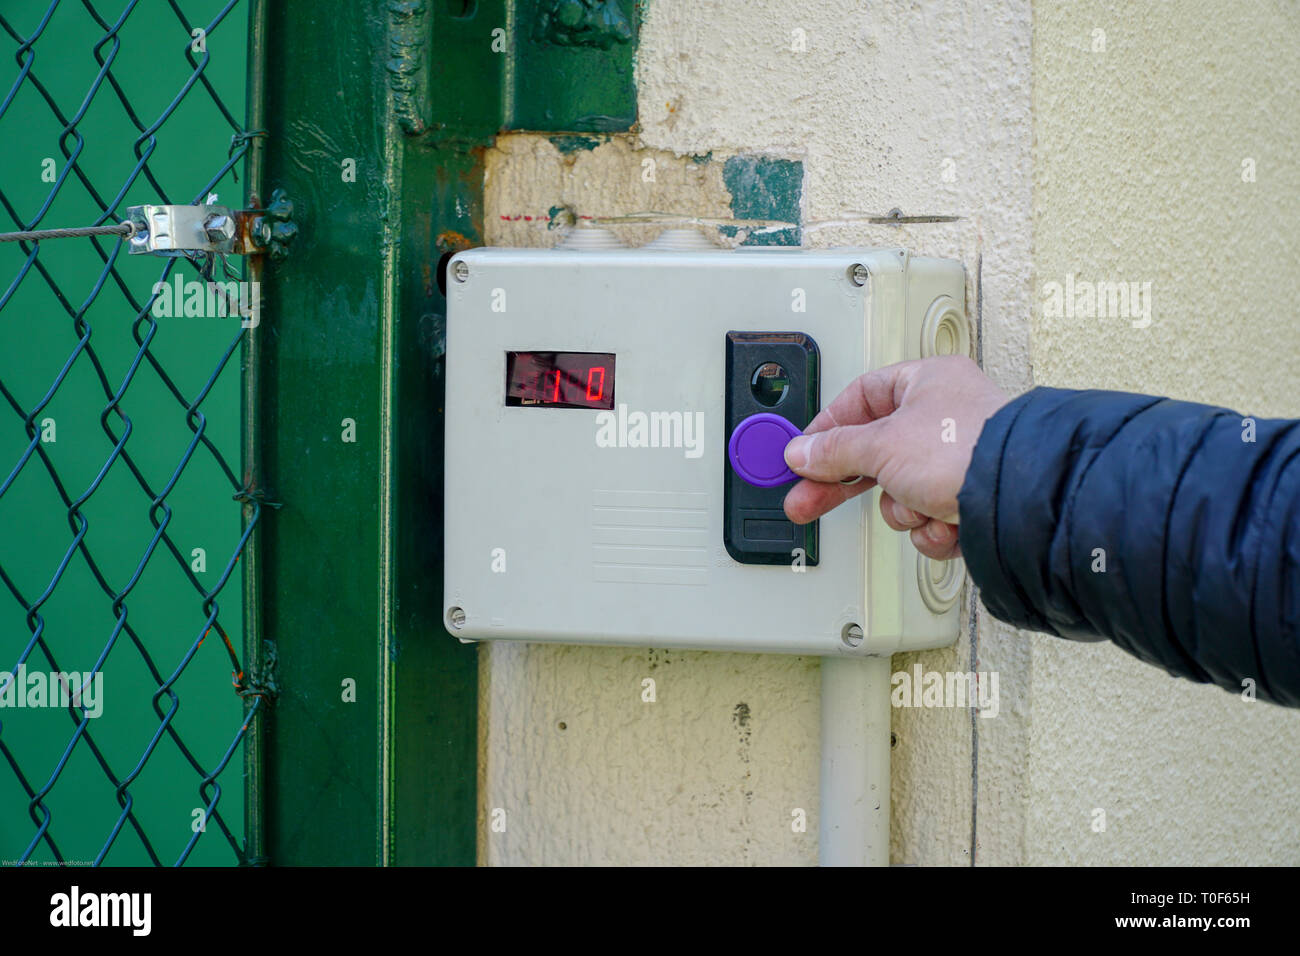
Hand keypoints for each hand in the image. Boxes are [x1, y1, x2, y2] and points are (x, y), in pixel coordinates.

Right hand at [781, 356, 1009, 560]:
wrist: (1021, 498)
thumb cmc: (969, 449)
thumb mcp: (882, 444)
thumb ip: (834, 450)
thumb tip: (802, 451)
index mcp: (927, 382)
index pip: (860, 398)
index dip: (827, 429)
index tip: (803, 455)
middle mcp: (945, 416)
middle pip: (875, 451)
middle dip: (845, 482)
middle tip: (807, 500)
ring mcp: (959, 459)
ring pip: (901, 491)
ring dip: (904, 508)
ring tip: (920, 504)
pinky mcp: (971, 497)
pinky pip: (929, 516)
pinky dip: (932, 527)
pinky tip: (945, 522)